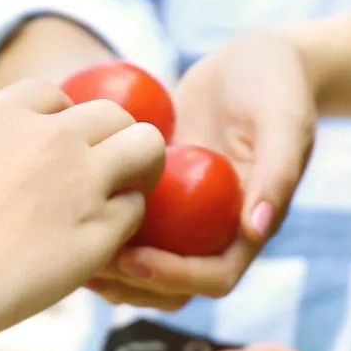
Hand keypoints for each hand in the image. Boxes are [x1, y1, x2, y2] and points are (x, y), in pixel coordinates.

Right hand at [0, 79, 165, 339]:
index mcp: (7, 112)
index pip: (59, 97)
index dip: (65, 127)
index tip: (57, 157)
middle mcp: (53, 136)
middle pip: (115, 115)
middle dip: (115, 143)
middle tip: (107, 179)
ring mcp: (83, 181)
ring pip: (147, 149)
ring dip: (141, 173)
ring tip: (121, 202)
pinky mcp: (100, 229)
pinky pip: (135, 211)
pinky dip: (125, 225)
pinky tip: (101, 244)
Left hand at [87, 30, 316, 309]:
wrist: (254, 61)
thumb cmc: (275, 85)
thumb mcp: (284, 121)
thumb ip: (278, 172)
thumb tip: (255, 229)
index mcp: (247, 230)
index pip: (214, 279)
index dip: (174, 278)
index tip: (135, 258)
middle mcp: (215, 235)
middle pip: (174, 289)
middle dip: (132, 285)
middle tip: (91, 263)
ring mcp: (185, 222)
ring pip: (146, 269)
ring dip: (111, 273)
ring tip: (71, 254)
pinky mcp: (161, 201)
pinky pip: (129, 231)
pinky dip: (100, 231)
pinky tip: (66, 217)